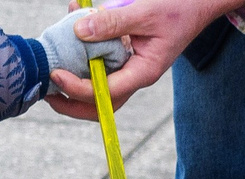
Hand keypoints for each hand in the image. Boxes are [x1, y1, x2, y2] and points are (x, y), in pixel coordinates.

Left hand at [44, 0, 231, 119]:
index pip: (105, 93)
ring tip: (52, 66)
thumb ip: (113, 22)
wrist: (199, 2)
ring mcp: (130, 67)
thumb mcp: (146, 11)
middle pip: (99, 104)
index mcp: (143, 72)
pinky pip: (100, 60)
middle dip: (70, 103)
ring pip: (98, 85)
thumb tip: (78, 31)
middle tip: (45, 90)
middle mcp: (135, 75)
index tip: (55, 75)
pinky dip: (83, 48)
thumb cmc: (180, 7)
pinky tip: (72, 21)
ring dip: (73, 79)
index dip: (77, 89)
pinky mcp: (125, 54)